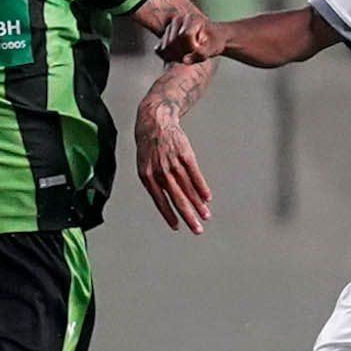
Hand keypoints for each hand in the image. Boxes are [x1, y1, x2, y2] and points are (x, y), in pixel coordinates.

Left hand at [135, 101, 211, 233]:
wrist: (155, 121)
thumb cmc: (149, 146)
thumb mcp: (144, 165)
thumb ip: (154, 183)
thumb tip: (167, 201)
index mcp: (147, 176)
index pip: (160, 201)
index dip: (169, 215)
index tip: (178, 227)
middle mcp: (160, 171)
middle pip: (177, 198)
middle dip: (188, 216)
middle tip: (197, 229)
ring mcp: (173, 162)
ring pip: (188, 188)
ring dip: (198, 205)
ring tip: (206, 216)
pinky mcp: (185, 154)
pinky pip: (195, 174)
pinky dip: (202, 187)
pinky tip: (207, 197)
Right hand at [155, 10, 224, 64]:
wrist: (213, 37)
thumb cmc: (214, 41)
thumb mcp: (212, 48)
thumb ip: (200, 54)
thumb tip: (184, 61)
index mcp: (191, 18)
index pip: (184, 35)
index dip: (192, 48)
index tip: (201, 49)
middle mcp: (177, 20)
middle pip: (172, 43)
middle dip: (182, 54)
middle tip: (194, 55)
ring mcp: (169, 28)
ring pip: (165, 48)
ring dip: (176, 57)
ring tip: (188, 55)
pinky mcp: (164, 37)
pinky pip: (160, 51)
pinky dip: (169, 57)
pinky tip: (180, 56)